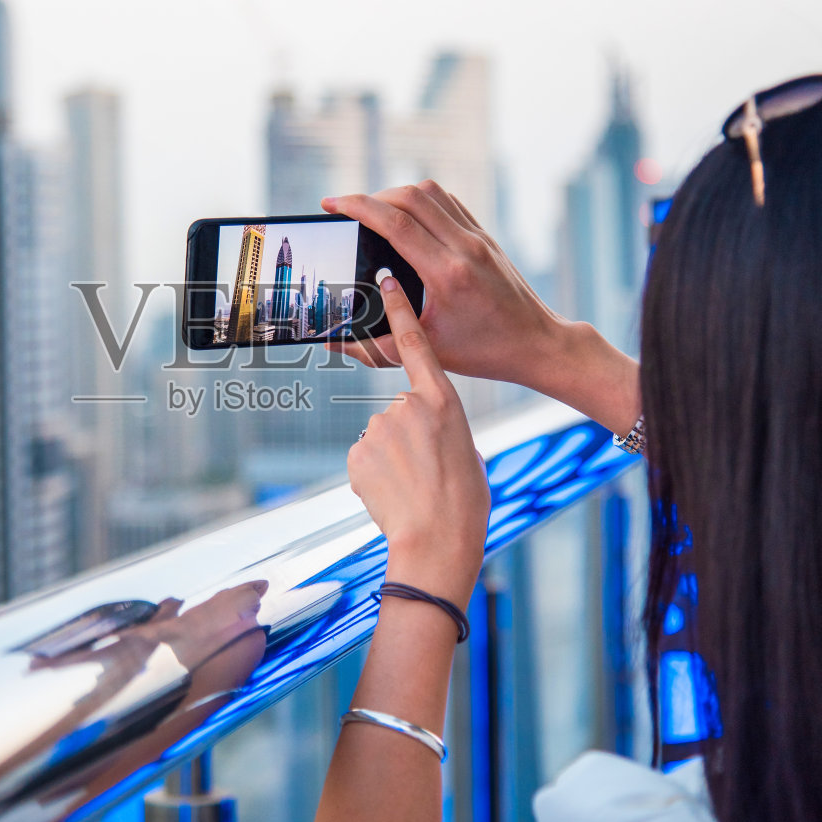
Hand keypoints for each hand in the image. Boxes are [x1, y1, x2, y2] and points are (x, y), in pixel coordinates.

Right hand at [325, 181, 641, 436]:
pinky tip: (406, 218)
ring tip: (373, 212)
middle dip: (371, 196)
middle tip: (346, 209)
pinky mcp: (485, 237)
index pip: (397, 223)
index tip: (332, 204)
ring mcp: (478, 238)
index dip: (359, 207)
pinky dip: (421, 201)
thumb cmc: (485, 352)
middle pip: (411, 197)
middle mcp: (465, 247)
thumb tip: (333, 341)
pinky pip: (448, 202)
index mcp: (448, 273)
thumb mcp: (426, 351)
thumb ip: (375, 347)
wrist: (537, 344)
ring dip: (396, 194)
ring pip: (430, 192)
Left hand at [346, 274, 488, 606]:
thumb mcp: (465, 450)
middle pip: (400, 411)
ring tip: (413, 486)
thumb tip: (421, 429)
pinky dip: (377, 474)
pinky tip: (393, 493)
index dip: (400, 310)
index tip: (385, 279)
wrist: (438, 542)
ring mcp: (377, 428)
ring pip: (381, 437)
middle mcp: (406, 407)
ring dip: (393, 459)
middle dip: (409, 437)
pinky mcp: (356, 453)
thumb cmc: (464, 502)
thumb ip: (440, 426)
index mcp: (443, 402)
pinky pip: (365, 458)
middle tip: (427, 470)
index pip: (417, 344)